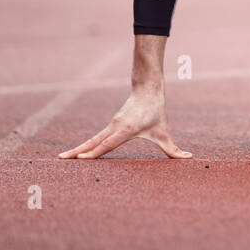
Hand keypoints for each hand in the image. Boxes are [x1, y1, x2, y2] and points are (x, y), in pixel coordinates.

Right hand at [58, 87, 192, 159]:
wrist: (147, 90)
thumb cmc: (155, 112)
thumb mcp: (164, 133)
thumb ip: (174, 149)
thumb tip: (189, 158)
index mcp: (124, 130)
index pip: (107, 144)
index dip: (94, 152)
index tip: (80, 159)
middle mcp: (114, 128)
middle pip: (92, 142)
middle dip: (77, 152)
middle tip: (61, 160)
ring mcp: (110, 126)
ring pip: (92, 140)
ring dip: (77, 149)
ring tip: (63, 158)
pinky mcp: (110, 126)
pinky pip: (96, 138)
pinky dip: (85, 145)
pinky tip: (78, 153)